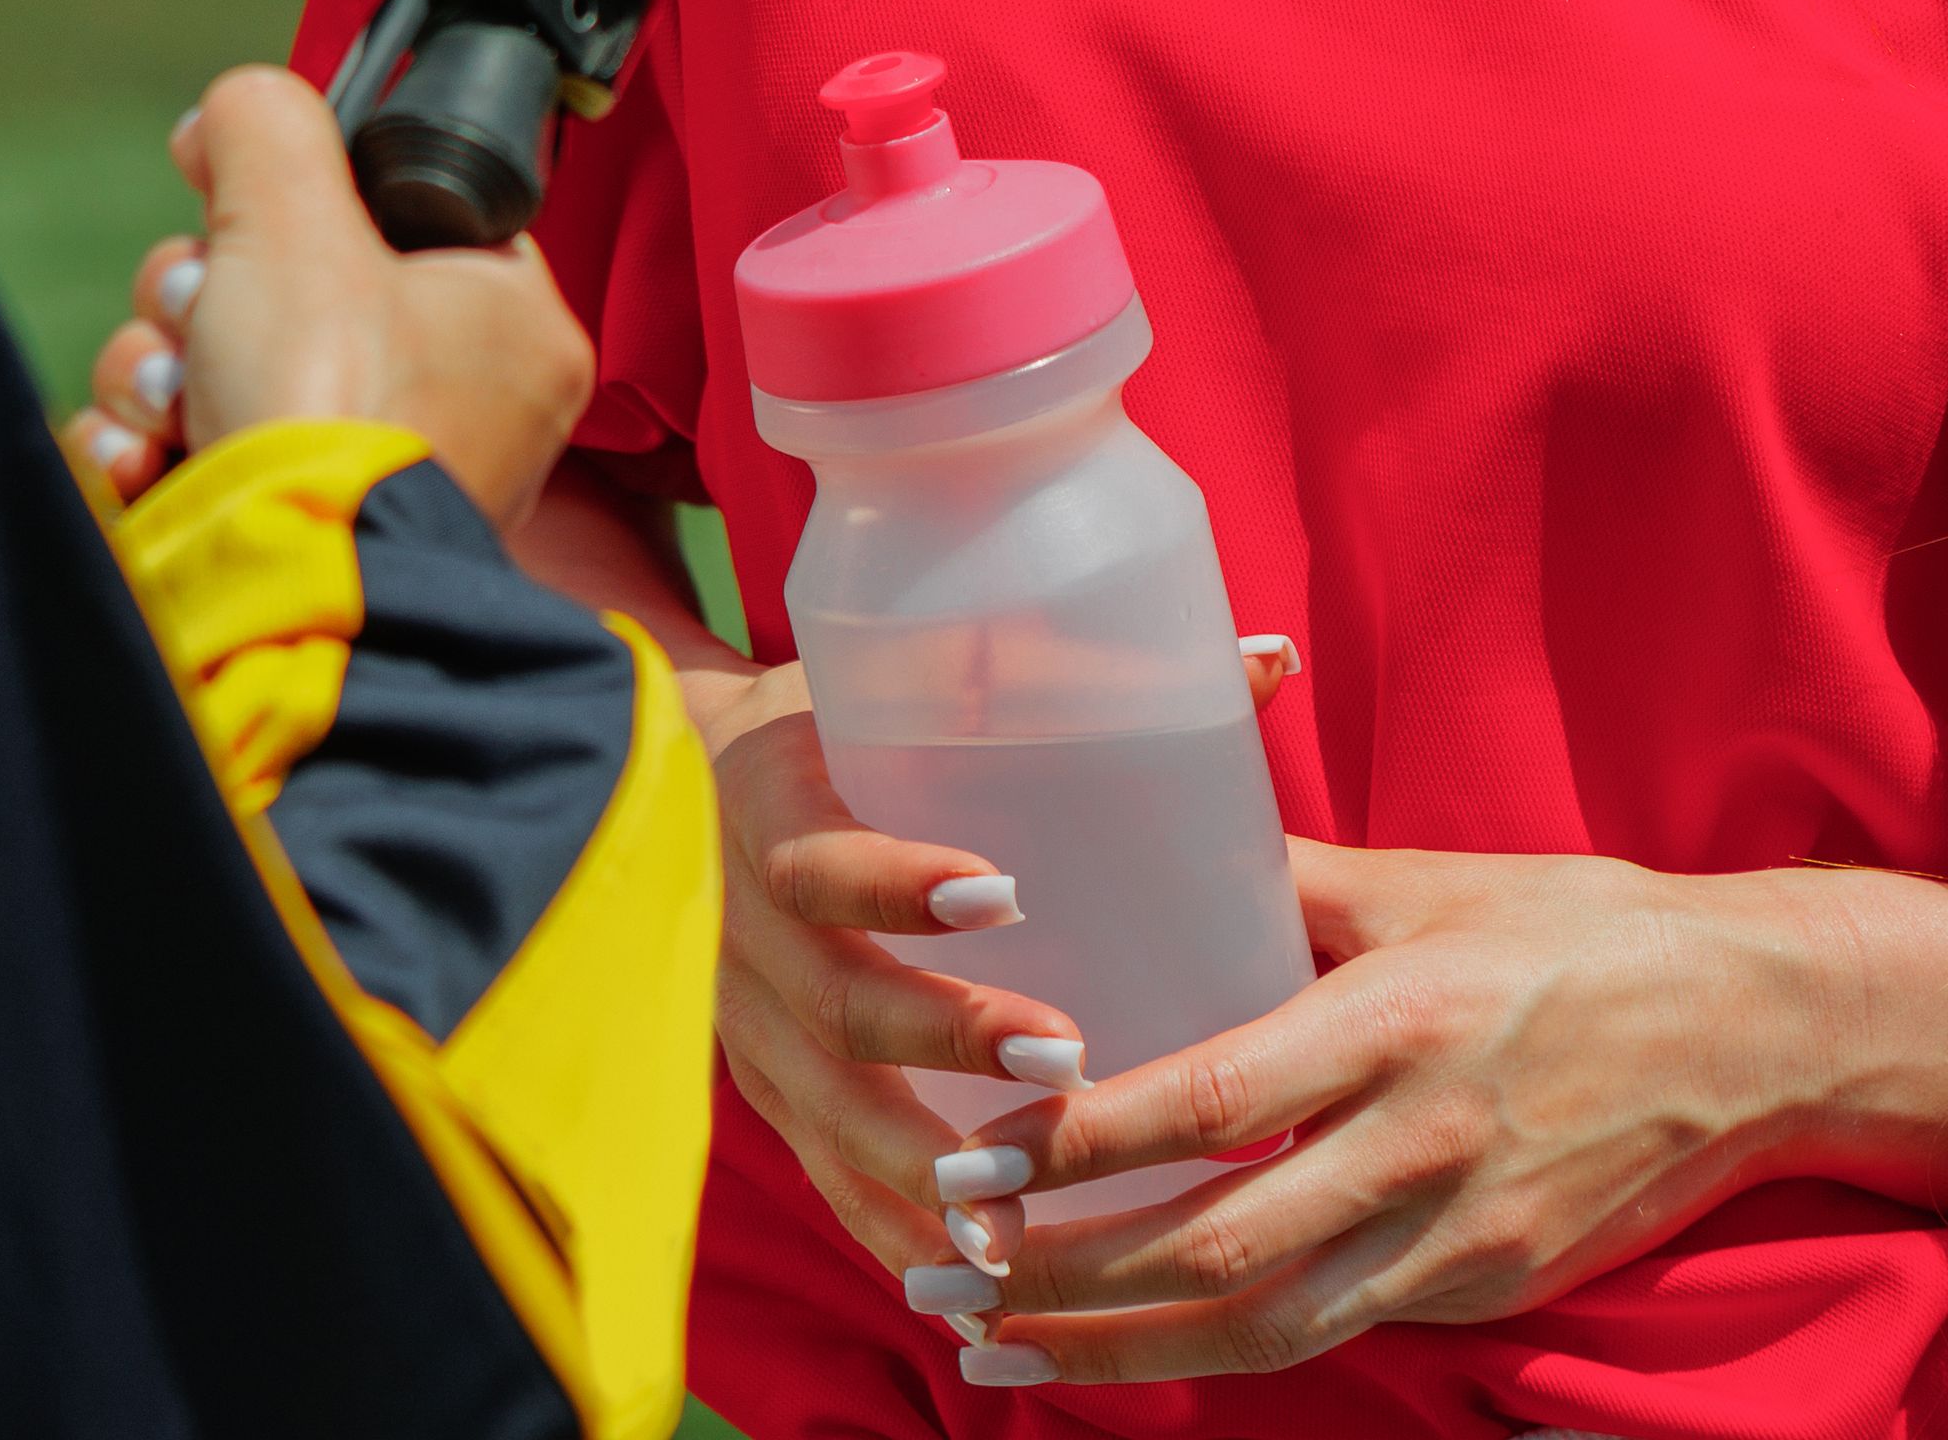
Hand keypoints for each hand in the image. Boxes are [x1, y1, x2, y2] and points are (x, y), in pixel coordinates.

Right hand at [67, 66, 588, 534]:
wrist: (274, 599)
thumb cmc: (324, 408)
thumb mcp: (291, 212)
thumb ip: (265, 124)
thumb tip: (229, 119)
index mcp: (506, 329)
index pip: (397, 215)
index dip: (302, 194)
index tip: (234, 189)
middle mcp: (452, 409)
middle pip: (284, 284)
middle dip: (203, 293)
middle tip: (206, 319)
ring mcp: (360, 480)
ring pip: (214, 360)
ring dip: (157, 366)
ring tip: (173, 404)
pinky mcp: (274, 534)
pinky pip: (187, 448)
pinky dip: (145, 446)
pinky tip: (146, 463)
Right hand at [704, 637, 1320, 1319]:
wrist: (678, 787)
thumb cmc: (837, 724)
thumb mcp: (912, 676)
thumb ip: (1073, 671)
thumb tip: (1269, 657)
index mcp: (771, 812)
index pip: (821, 860)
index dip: (899, 880)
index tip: (1005, 893)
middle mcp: (745, 935)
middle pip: (837, 1010)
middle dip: (947, 1045)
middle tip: (1067, 1061)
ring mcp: (749, 1032)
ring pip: (832, 1122)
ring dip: (925, 1177)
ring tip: (1022, 1224)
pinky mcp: (769, 1099)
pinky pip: (830, 1185)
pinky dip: (900, 1239)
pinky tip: (978, 1290)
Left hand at [924, 842, 1947, 1388]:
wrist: (1766, 1029)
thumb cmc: (1587, 929)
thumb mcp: (1433, 881)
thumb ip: (1288, 879)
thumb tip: (1156, 836)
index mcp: (1399, 1021)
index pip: (1211, 1100)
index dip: (1081, 1143)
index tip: (973, 1158)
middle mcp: (1425, 1145)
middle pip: (1216, 1250)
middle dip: (1061, 1279)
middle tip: (938, 1278)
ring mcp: (1462, 1238)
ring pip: (1264, 1329)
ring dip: (1118, 1351)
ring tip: (993, 1353)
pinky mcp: (1490, 1289)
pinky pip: (1334, 1331)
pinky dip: (1223, 1350)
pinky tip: (1134, 1347)